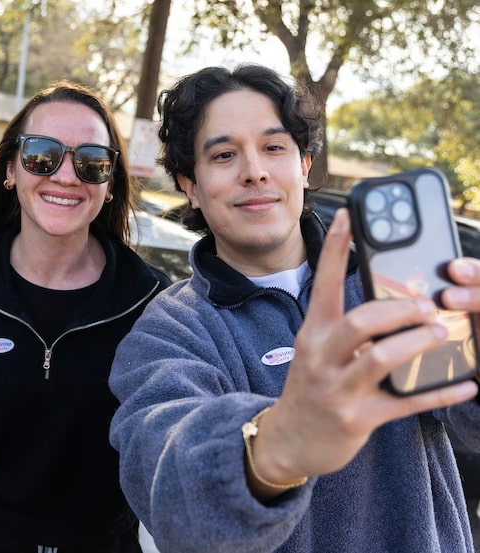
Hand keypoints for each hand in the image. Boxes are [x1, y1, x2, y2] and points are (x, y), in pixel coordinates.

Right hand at [247, 209, 477, 497]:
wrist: (289, 439)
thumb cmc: (310, 387)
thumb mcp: (316, 351)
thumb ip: (343, 327)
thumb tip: (388, 302)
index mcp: (312, 333)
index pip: (323, 283)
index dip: (337, 249)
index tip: (351, 216)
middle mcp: (321, 357)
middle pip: (361, 321)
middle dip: (400, 309)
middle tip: (428, 306)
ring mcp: (337, 389)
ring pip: (382, 359)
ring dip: (418, 344)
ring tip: (444, 334)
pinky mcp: (357, 418)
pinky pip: (405, 403)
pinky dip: (439, 392)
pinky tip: (466, 385)